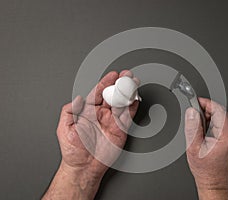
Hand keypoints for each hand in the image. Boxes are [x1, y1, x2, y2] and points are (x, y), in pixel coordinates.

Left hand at [43, 70, 138, 199]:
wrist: (84, 167)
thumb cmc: (73, 150)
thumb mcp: (64, 128)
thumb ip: (69, 111)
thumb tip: (77, 98)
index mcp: (88, 111)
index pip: (98, 93)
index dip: (105, 83)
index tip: (112, 75)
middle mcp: (101, 114)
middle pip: (112, 95)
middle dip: (119, 84)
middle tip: (126, 75)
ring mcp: (112, 121)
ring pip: (122, 103)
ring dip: (128, 93)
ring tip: (133, 83)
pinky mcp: (121, 130)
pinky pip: (128, 116)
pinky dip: (133, 107)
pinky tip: (135, 98)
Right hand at [185, 98, 227, 199]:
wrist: (214, 181)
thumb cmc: (206, 169)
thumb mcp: (193, 147)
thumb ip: (193, 127)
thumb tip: (192, 112)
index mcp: (227, 136)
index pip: (218, 110)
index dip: (205, 103)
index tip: (195, 101)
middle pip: (220, 112)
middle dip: (206, 110)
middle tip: (194, 115)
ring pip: (221, 116)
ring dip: (208, 116)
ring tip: (198, 127)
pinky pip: (223, 123)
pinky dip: (212, 122)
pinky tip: (204, 130)